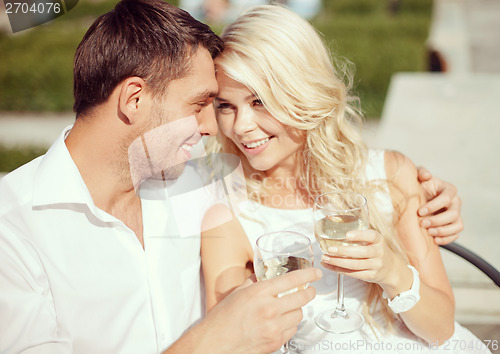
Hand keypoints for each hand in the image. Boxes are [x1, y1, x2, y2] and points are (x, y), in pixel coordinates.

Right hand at [194, 268, 320, 353]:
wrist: (215, 343)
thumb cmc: (222, 320)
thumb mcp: (237, 293)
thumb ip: (253, 282)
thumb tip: (263, 274)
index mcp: (259, 293)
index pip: (292, 279)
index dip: (308, 274)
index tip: (315, 273)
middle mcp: (269, 309)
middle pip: (302, 298)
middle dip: (309, 292)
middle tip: (309, 290)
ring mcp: (274, 327)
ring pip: (299, 315)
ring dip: (297, 309)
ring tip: (290, 307)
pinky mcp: (275, 342)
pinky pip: (292, 330)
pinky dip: (290, 325)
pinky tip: (282, 322)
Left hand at [319, 230, 406, 291]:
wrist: (390, 268)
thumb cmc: (375, 250)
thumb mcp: (373, 240)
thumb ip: (359, 235)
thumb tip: (332, 227)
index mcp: (379, 240)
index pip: (371, 236)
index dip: (359, 235)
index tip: (347, 235)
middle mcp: (379, 252)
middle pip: (362, 252)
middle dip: (344, 251)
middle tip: (330, 249)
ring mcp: (375, 265)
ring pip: (355, 265)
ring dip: (338, 262)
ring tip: (325, 258)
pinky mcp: (370, 276)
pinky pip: (353, 273)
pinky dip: (339, 269)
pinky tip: (329, 265)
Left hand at [417, 167, 462, 244]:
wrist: (418, 197)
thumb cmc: (419, 185)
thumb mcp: (418, 177)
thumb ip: (421, 173)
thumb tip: (426, 175)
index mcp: (449, 189)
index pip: (446, 198)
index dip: (434, 206)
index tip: (419, 212)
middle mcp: (456, 202)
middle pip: (453, 214)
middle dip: (437, 220)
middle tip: (422, 223)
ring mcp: (456, 214)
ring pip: (457, 225)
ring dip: (443, 231)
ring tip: (429, 232)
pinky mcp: (454, 225)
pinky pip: (456, 234)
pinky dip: (446, 239)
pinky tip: (435, 240)